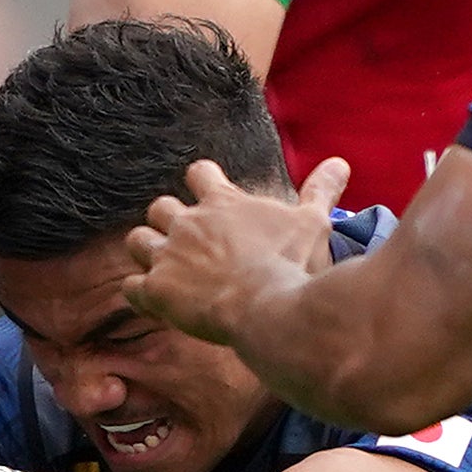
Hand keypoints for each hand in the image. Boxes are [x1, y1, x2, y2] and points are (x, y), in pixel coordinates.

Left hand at [125, 156, 345, 343]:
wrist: (267, 308)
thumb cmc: (291, 265)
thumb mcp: (311, 223)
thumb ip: (319, 191)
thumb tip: (340, 163)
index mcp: (221, 201)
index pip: (198, 172)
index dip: (201, 184)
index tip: (211, 200)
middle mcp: (188, 222)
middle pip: (159, 207)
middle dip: (168, 222)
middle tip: (187, 245)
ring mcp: (168, 255)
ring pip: (136, 241)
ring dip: (148, 253)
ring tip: (165, 271)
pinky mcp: (156, 289)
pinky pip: (131, 287)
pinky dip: (140, 293)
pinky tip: (156, 303)